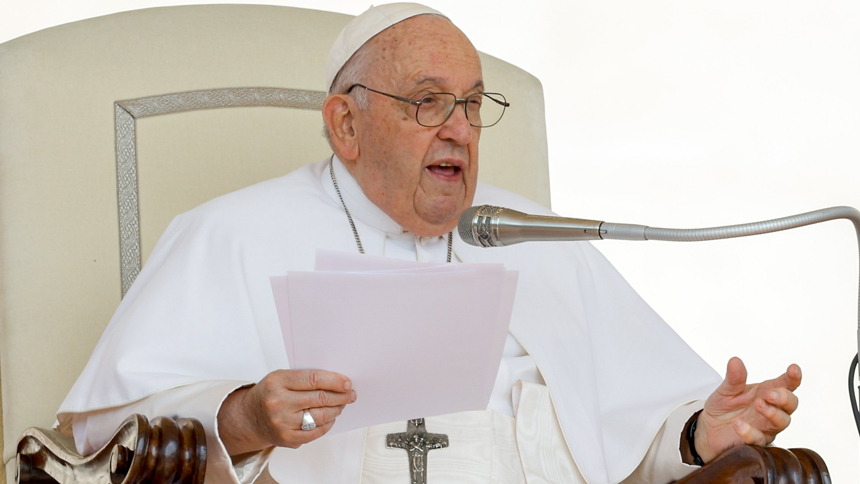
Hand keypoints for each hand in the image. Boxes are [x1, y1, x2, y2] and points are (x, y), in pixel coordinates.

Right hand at [217, 369, 356, 454]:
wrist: (249, 418)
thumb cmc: (269, 394)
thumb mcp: (280, 377)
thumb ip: (305, 378)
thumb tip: (336, 382)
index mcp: (277, 382)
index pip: (313, 379)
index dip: (334, 381)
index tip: (347, 382)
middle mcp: (278, 403)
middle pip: (320, 398)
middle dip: (340, 396)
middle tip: (350, 394)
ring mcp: (283, 423)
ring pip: (321, 416)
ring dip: (336, 410)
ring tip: (341, 404)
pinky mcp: (288, 439)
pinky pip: (316, 432)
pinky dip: (327, 424)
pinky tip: (331, 417)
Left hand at [693, 357, 800, 462]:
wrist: (708, 429)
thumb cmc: (723, 407)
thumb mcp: (726, 390)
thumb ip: (733, 378)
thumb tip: (735, 360)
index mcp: (766, 392)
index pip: (786, 385)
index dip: (793, 378)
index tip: (793, 368)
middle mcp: (771, 409)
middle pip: (790, 405)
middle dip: (784, 398)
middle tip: (770, 394)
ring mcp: (765, 427)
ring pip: (782, 422)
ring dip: (772, 413)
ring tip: (758, 404)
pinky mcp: (755, 441)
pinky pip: (758, 439)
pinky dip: (749, 431)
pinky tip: (738, 424)